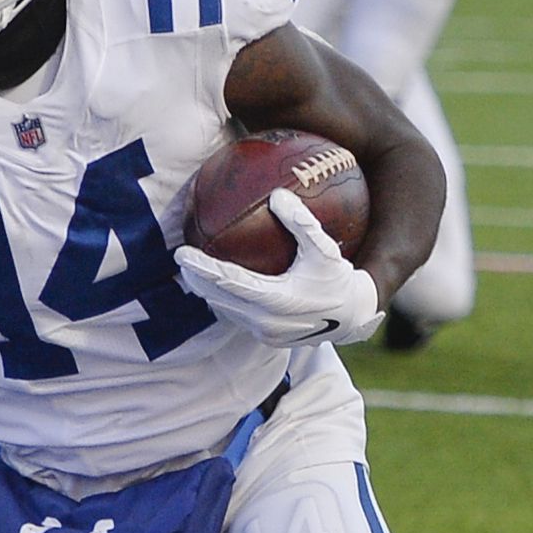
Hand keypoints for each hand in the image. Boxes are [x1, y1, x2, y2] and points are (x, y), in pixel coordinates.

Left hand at [173, 190, 385, 347]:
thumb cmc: (337, 278)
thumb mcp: (324, 248)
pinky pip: (236, 317)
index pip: (229, 282)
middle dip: (196, 279)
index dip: (202, 268)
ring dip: (207, 292)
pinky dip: (223, 300)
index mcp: (276, 300)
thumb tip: (277, 195)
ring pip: (224, 310)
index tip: (181, 253)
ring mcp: (265, 333)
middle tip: (180, 257)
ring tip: (192, 271)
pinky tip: (216, 284)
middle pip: (217, 299)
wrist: (352, 317)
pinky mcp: (267, 338)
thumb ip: (301, 223)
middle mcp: (266, 322)